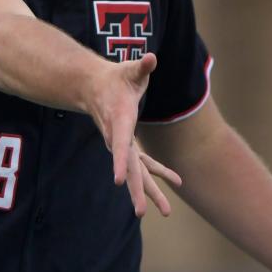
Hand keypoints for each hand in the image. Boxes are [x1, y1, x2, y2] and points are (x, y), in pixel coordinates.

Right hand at [84, 53, 181, 215]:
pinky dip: (159, 172)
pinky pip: (144, 164)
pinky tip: (176, 181)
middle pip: (128, 169)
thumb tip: (151, 58)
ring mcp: (123, 145)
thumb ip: (141, 66)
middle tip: (143, 212)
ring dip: (149, 191)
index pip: (119, 146)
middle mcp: (118, 139)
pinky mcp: (129, 146)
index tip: (118, 182)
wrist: (95, 87)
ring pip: (136, 172)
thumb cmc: (115, 78)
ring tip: (165, 212)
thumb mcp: (128, 69)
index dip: (119, 163)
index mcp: (118, 122)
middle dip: (137, 190)